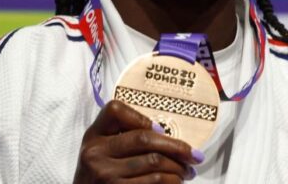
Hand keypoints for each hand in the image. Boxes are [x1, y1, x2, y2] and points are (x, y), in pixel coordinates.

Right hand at [73, 101, 203, 182]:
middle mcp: (96, 153)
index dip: (142, 118)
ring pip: (154, 164)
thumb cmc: (100, 173)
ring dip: (178, 169)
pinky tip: (175, 182)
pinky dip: (170, 183)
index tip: (161, 130)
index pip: (115, 110)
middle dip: (176, 147)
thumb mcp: (101, 149)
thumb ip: (123, 136)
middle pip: (144, 139)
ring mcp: (105, 175)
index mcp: (93, 136)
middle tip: (194, 155)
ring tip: (187, 172)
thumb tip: (164, 134)